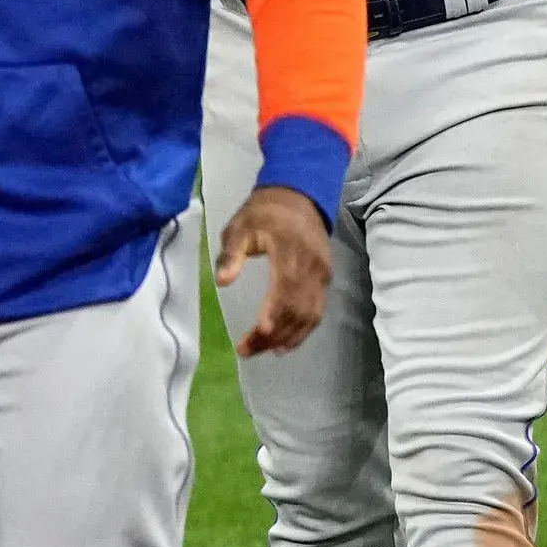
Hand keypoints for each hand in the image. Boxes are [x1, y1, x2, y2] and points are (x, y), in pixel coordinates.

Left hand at [214, 186, 330, 357]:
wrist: (300, 195)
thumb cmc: (264, 212)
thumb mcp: (240, 226)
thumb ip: (231, 254)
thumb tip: (222, 281)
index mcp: (290, 250)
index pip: (285, 288)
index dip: (274, 314)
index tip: (257, 332)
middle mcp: (311, 266)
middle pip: (296, 309)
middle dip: (272, 334)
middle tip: (246, 350)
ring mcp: (321, 274)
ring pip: (309, 315)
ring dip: (287, 337)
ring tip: (262, 351)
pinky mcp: (325, 279)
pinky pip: (317, 311)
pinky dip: (302, 331)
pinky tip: (285, 344)